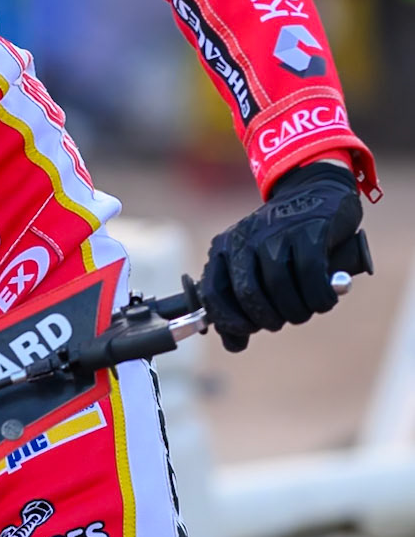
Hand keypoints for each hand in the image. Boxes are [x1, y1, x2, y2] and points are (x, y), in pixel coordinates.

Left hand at [200, 161, 367, 353]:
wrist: (314, 191)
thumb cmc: (282, 239)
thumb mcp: (254, 266)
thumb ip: (240, 305)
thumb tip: (234, 345)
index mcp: (224, 248)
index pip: (213, 295)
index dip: (230, 321)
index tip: (248, 331)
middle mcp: (246, 239)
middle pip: (249, 296)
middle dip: (268, 319)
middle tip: (283, 318)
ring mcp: (277, 233)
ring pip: (280, 289)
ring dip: (297, 311)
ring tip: (306, 308)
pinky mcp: (309, 231)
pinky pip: (310, 276)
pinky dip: (319, 297)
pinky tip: (324, 299)